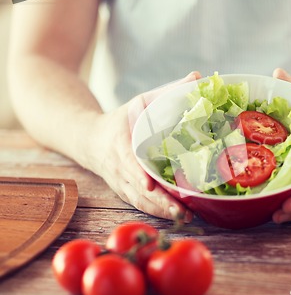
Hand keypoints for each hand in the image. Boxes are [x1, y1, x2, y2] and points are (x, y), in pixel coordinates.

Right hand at [83, 72, 200, 220]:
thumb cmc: (121, 119)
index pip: (129, 162)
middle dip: (160, 201)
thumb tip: (198, 77)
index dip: (139, 174)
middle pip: (138, 188)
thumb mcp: (140, 101)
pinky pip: (139, 204)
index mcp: (120, 144)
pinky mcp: (124, 191)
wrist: (88, 138)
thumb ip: (168, 91)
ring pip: (140, 201)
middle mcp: (118, 168)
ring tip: (185, 217)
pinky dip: (156, 213)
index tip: (151, 185)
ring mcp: (120, 182)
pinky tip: (176, 217)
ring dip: (161, 212)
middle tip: (184, 210)